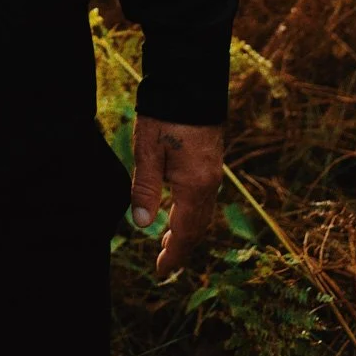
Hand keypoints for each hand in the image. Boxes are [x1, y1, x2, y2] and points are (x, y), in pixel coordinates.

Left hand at [129, 115, 224, 279]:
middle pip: (197, 228)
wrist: (190, 82)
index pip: (185, 234)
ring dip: (186, 231)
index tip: (162, 272)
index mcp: (195, 187)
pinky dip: (191, 213)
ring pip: (202, 213)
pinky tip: (177, 210)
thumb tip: (143, 226)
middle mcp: (209, 184)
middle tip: (164, 263)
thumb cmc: (165, 116)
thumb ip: (146, 190)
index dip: (173, 256)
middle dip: (181, 247)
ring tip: (167, 241)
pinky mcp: (211, 160)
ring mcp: (213, 172)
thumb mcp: (148, 152)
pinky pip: (203, 198)